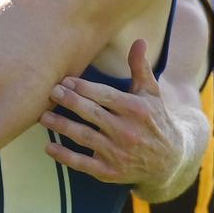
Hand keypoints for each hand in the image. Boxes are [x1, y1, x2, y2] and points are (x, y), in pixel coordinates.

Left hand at [39, 39, 185, 186]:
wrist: (171, 160)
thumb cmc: (155, 119)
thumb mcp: (151, 93)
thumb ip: (140, 67)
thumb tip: (139, 40)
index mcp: (136, 110)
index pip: (105, 96)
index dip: (83, 88)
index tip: (65, 81)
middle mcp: (127, 132)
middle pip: (92, 114)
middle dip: (70, 102)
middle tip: (50, 92)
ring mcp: (118, 154)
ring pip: (84, 137)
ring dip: (62, 127)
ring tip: (43, 117)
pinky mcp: (110, 172)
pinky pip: (83, 164)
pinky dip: (65, 156)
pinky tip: (49, 147)